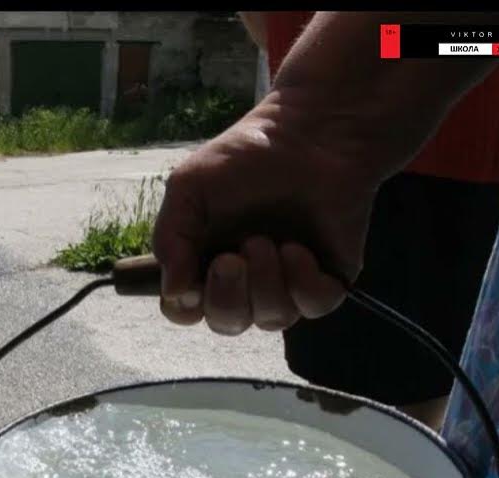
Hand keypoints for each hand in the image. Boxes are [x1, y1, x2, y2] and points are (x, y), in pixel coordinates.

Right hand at [151, 98, 379, 334]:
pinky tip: (299, 249)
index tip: (192, 284)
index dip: (185, 308)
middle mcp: (246, 279)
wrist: (313, 133)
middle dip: (227, 297)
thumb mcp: (189, 187)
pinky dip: (303, 283)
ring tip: (270, 241)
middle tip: (234, 258)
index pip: (185, 310)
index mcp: (206, 260)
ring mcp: (287, 282)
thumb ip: (170, 238)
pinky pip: (313, 307)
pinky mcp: (328, 278)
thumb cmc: (247, 155)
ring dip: (265, 284)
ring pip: (271, 320)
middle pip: (227, 323)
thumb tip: (173, 290)